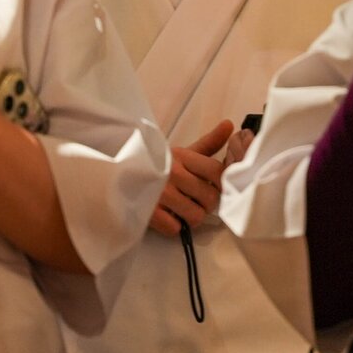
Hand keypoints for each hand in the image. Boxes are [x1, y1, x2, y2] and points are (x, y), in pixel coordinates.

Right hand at [150, 119, 238, 234]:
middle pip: (210, 197)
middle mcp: (172, 173)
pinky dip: (174, 227)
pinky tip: (168, 217)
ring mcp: (159, 193)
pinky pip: (175, 228)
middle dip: (207, 204)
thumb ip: (209, 142)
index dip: (222, 184)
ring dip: (192, 217)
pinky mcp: (148, 212)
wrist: (123, 172)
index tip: (215, 188)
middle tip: (198, 202)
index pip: (217, 172)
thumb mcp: (183, 152)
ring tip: (184, 210)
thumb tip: (229, 124)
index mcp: (183, 156)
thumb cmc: (161, 165)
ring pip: (195, 216)